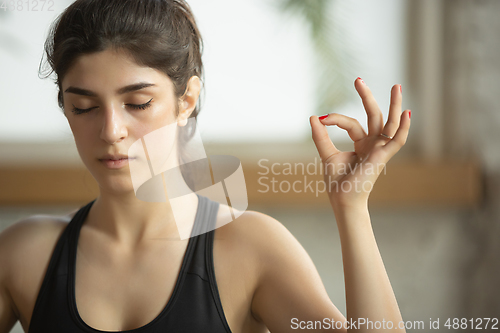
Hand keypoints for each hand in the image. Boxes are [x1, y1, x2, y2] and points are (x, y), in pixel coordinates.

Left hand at [309, 77, 410, 208]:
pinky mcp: (383, 157)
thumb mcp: (327, 154)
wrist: (342, 200)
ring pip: (389, 123)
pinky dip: (403, 128)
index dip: (336, 119)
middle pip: (374, 116)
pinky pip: (397, 141)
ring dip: (394, 105)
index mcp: (361, 143)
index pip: (352, 123)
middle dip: (367, 97)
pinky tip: (407, 113)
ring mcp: (380, 149)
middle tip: (358, 79)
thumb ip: (321, 136)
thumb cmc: (337, 182)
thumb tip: (313, 116)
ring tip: (397, 86)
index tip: (321, 119)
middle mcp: (373, 144)